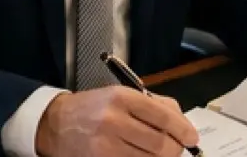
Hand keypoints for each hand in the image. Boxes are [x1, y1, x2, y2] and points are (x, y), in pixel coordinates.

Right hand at [34, 86, 198, 155]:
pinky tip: (142, 156)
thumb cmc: (93, 108)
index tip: (192, 138)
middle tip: (176, 148)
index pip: (163, 116)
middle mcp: (113, 121)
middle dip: (174, 149)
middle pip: (160, 143)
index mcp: (121, 98)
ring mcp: (106, 145)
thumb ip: (154, 104)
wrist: (55, 124)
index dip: (183, 130)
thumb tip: (182, 122)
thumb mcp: (120, 95)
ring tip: (159, 152)